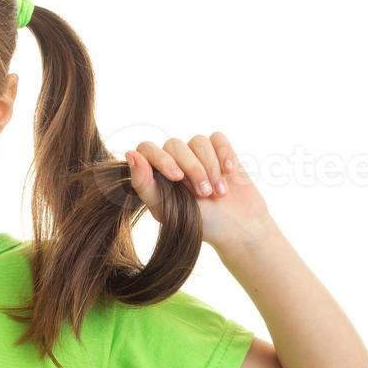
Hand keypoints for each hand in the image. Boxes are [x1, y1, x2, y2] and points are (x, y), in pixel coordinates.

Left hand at [125, 132, 271, 250]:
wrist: (237, 228)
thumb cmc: (198, 223)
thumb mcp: (166, 210)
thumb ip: (144, 184)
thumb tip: (131, 154)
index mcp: (156, 173)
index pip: (147, 149)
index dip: (161, 159)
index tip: (177, 178)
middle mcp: (174, 159)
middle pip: (174, 145)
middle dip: (193, 169)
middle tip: (205, 194)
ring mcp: (197, 153)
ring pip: (198, 141)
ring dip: (211, 168)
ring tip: (220, 193)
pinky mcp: (219, 150)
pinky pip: (217, 139)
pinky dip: (225, 154)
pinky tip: (230, 172)